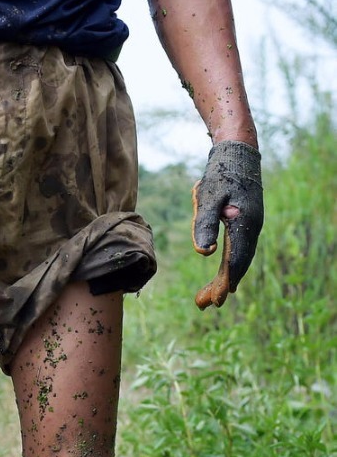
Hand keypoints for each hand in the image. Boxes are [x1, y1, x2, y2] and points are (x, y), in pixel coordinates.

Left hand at [191, 141, 263, 309]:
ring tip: (207, 298)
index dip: (225, 280)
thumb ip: (205, 224)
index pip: (236, 259)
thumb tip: (204, 253)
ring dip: (223, 278)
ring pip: (237, 258)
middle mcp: (252, 227)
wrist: (237, 151)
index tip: (216, 300)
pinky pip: (238, 249)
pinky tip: (221, 276)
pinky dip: (228, 265)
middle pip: (237, 264)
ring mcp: (250, 225)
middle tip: (204, 305)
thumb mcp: (208, 197)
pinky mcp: (245, 222)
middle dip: (220, 285)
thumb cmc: (220, 174)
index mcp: (245, 223)